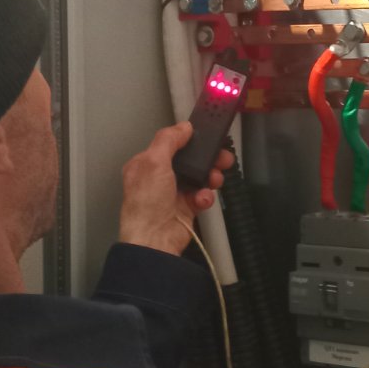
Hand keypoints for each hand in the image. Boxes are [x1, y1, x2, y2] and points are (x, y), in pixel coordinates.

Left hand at [117, 123, 232, 257]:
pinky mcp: (186, 208)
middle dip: (207, 159)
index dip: (188, 140)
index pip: (170, 145)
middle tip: (223, 157)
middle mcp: (159, 178)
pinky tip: (202, 199)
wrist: (155, 240)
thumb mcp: (154, 162)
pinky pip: (202, 196)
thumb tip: (183, 126)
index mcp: (146, 164)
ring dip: (210, 176)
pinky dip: (206, 196)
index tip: (206, 136)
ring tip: (215, 179)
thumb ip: (168, 139)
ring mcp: (174, 193)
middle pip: (189, 160)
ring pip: (199, 177)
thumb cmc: (147, 203)